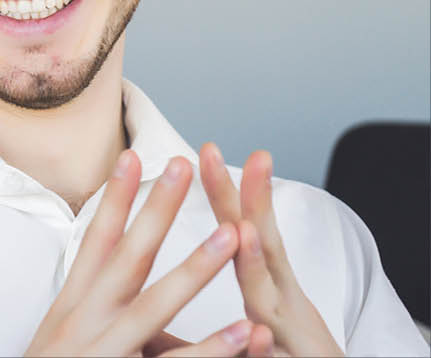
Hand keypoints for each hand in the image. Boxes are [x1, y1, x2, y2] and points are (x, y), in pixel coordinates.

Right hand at [25, 151, 268, 356]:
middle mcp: (85, 324)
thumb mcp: (60, 333)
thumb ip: (88, 302)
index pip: (95, 242)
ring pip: (155, 305)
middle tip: (181, 165)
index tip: (132, 156)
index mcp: (72, 307)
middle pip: (126, 258)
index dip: (115, 199)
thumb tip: (109, 264)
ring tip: (231, 233)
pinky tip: (247, 331)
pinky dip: (214, 349)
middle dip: (156, 210)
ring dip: (196, 267)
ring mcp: (106, 352)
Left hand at [198, 144, 342, 356]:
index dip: (225, 192)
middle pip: (260, 245)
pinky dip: (261, 346)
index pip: (241, 230)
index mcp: (265, 288)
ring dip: (254, 262)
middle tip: (223, 154)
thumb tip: (197, 268)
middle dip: (244, 200)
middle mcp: (278, 304)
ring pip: (266, 296)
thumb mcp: (263, 319)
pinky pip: (271, 357)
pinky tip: (257, 333)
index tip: (205, 150)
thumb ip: (238, 286)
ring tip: (242, 229)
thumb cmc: (290, 355)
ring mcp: (287, 334)